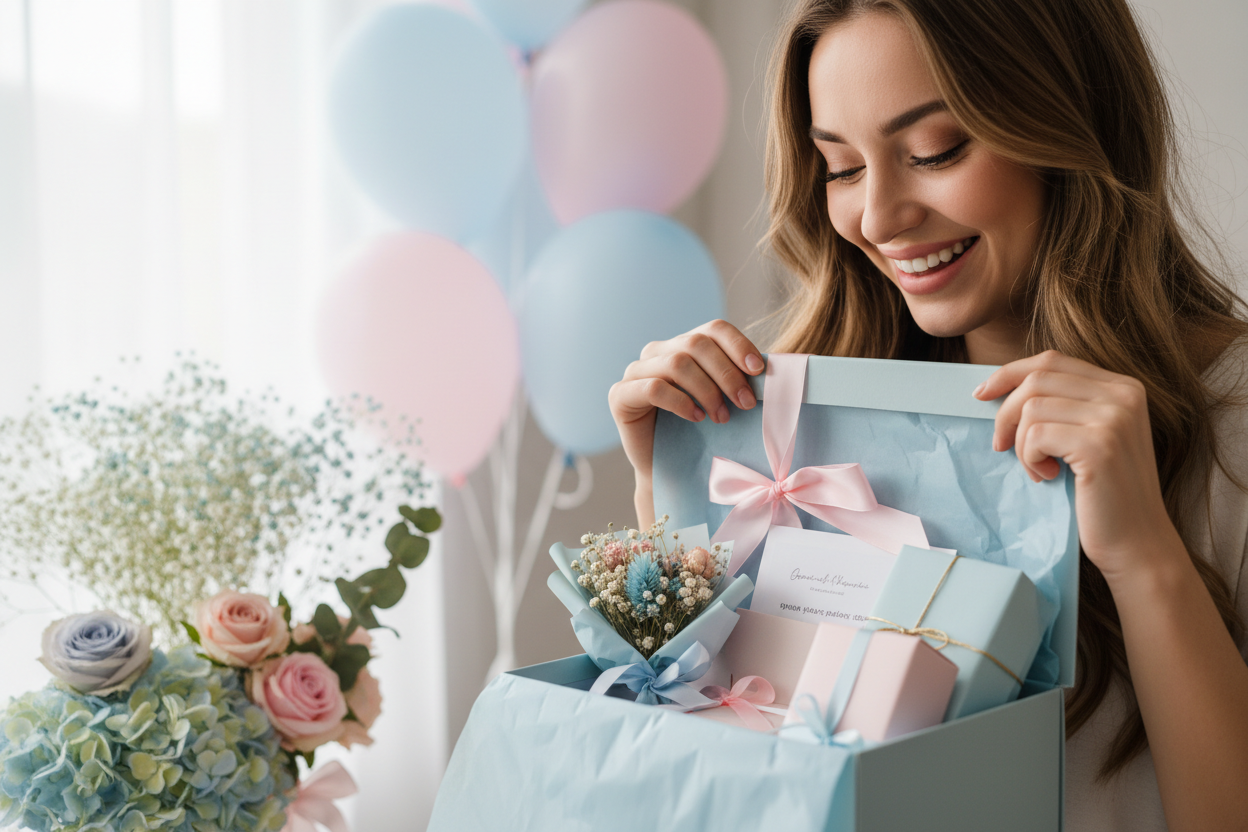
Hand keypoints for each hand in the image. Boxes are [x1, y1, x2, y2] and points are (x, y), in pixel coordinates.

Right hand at [608, 320, 763, 524]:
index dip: (738, 345)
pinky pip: (653, 387)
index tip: (759, 371)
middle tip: (747, 403)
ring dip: (707, 390)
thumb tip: (774, 364)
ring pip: (676, 363)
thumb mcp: (724, 399)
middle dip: (726, 373)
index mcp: (683, 345)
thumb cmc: (702, 434)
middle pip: (696, 343)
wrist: (672, 472)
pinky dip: (680, 402)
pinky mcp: (620, 394)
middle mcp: (656, 352)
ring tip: (722, 417)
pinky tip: (695, 418)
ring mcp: (635, 371)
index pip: (713, 328)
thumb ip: (739, 377)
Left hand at [974, 350, 1182, 581]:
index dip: (1010, 373)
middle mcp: (1124, 395)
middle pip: (1037, 379)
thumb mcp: (1088, 436)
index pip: (1052, 360)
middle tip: (1002, 445)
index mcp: (1124, 387)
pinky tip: (1048, 477)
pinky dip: (1029, 458)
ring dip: (1021, 443)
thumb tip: (999, 387)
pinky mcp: (1099, 444)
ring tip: (1038, 469)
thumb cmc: (1103, 493)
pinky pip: (1036, 434)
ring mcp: (1114, 418)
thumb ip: (1063, 406)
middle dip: (1006, 412)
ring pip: (1031, 407)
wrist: (1137, 541)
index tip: (981, 393)